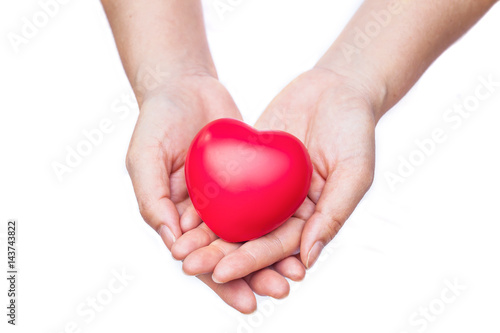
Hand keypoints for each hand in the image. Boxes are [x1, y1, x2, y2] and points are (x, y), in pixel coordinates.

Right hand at [126, 72, 304, 312]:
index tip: (247, 301)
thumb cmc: (157, 120)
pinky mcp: (249, 178)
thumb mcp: (144, 156)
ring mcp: (228, 197)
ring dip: (274, 256)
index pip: (200, 260)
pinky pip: (267, 203)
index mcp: (177, 218)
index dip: (222, 282)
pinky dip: (281, 221)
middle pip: (232, 253)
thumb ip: (151, 198)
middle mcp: (205, 213)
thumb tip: (171, 241)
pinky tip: (303, 234)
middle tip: (281, 291)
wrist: (186, 85)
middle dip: (256, 275)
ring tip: (297, 274)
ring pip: (253, 234)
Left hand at [173, 67, 376, 283]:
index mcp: (309, 218)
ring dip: (206, 234)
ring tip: (179, 248)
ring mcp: (267, 186)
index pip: (276, 247)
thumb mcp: (354, 172)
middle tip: (189, 265)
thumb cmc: (355, 129)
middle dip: (218, 254)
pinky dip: (206, 198)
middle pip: (248, 237)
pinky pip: (226, 183)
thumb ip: (333, 214)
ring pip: (233, 215)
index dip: (249, 262)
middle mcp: (285, 207)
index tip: (221, 274)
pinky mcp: (252, 163)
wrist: (338, 88)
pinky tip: (182, 210)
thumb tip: (308, 258)